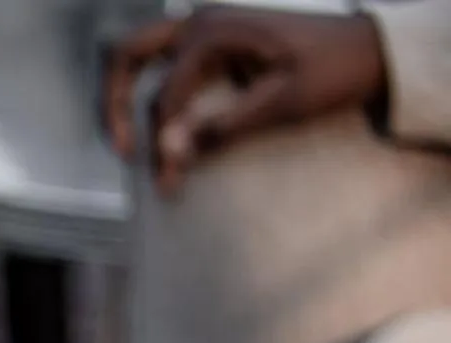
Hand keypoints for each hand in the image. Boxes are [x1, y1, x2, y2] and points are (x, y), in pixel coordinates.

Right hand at [104, 8, 386, 195]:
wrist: (366, 48)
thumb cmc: (332, 71)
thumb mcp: (283, 103)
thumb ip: (223, 127)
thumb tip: (170, 152)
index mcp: (215, 32)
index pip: (166, 94)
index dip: (163, 142)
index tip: (170, 180)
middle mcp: (199, 23)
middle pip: (126, 56)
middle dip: (114, 104)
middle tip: (122, 151)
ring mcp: (201, 28)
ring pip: (134, 56)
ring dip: (121, 98)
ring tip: (127, 145)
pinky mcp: (208, 43)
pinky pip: (160, 64)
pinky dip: (147, 93)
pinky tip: (155, 129)